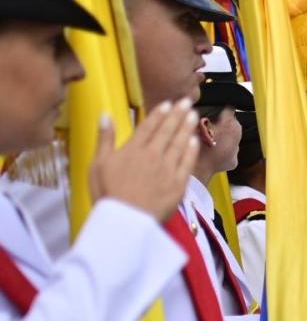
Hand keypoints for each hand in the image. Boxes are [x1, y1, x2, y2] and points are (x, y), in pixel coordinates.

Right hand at [88, 99, 198, 221]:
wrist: (125, 219)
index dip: (159, 114)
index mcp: (133, 149)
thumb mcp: (98, 164)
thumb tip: (105, 116)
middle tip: (186, 102)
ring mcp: (168, 169)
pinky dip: (191, 150)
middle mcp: (153, 155)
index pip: (148, 126)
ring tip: (193, 115)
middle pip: (167, 131)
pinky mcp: (179, 183)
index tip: (167, 104)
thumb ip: (105, 139)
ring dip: (187, 127)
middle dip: (177, 114)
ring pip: (180, 143)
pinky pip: (187, 163)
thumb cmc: (108, 193)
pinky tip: (194, 141)